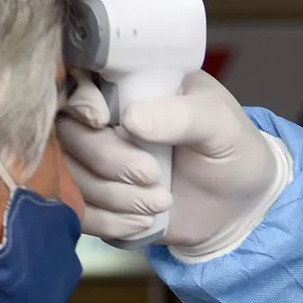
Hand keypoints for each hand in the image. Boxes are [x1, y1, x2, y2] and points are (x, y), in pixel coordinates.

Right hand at [57, 70, 290, 257]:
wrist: (237, 208)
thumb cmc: (232, 150)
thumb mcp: (220, 124)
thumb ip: (183, 115)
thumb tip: (131, 118)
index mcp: (129, 84)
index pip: (77, 80)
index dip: (79, 101)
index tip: (101, 121)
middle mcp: (102, 120)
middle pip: (65, 134)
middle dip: (106, 160)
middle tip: (152, 176)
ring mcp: (93, 162)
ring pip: (69, 176)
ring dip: (113, 197)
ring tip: (161, 202)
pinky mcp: (94, 201)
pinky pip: (77, 212)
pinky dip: (108, 222)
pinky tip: (144, 222)